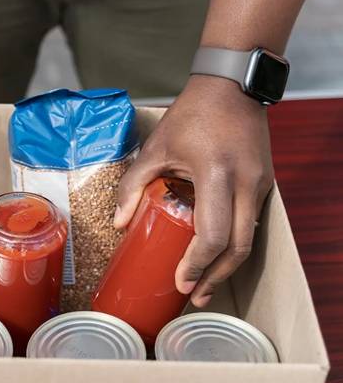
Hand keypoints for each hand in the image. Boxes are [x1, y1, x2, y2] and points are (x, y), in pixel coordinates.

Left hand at [115, 75, 273, 306]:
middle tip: (195, 296)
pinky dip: (234, 245)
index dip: (197, 265)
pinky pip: (250, 223)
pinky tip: (217, 256)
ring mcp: (260, 185)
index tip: (181, 283)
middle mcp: (245, 184)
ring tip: (205, 285)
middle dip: (216, 277)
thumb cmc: (191, 115)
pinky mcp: (264, 184)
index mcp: (216, 175)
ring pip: (249, 239)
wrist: (231, 86)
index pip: (213, 235)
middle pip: (238, 248)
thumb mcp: (155, 149)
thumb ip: (133, 186)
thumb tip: (118, 224)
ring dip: (227, 266)